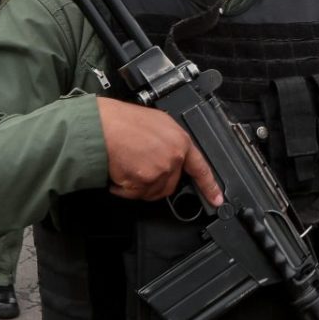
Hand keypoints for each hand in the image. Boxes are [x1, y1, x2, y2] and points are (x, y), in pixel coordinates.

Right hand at [96, 99, 221, 203]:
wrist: (101, 125)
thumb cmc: (122, 120)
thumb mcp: (157, 122)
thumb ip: (170, 141)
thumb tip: (171, 154)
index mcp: (180, 141)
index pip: (200, 168)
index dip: (209, 186)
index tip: (217, 199)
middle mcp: (173, 157)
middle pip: (170, 184)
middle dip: (155, 181)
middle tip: (138, 166)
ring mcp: (159, 171)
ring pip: (152, 192)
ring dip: (138, 186)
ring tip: (127, 165)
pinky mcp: (142, 182)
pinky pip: (134, 194)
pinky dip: (123, 188)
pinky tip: (118, 172)